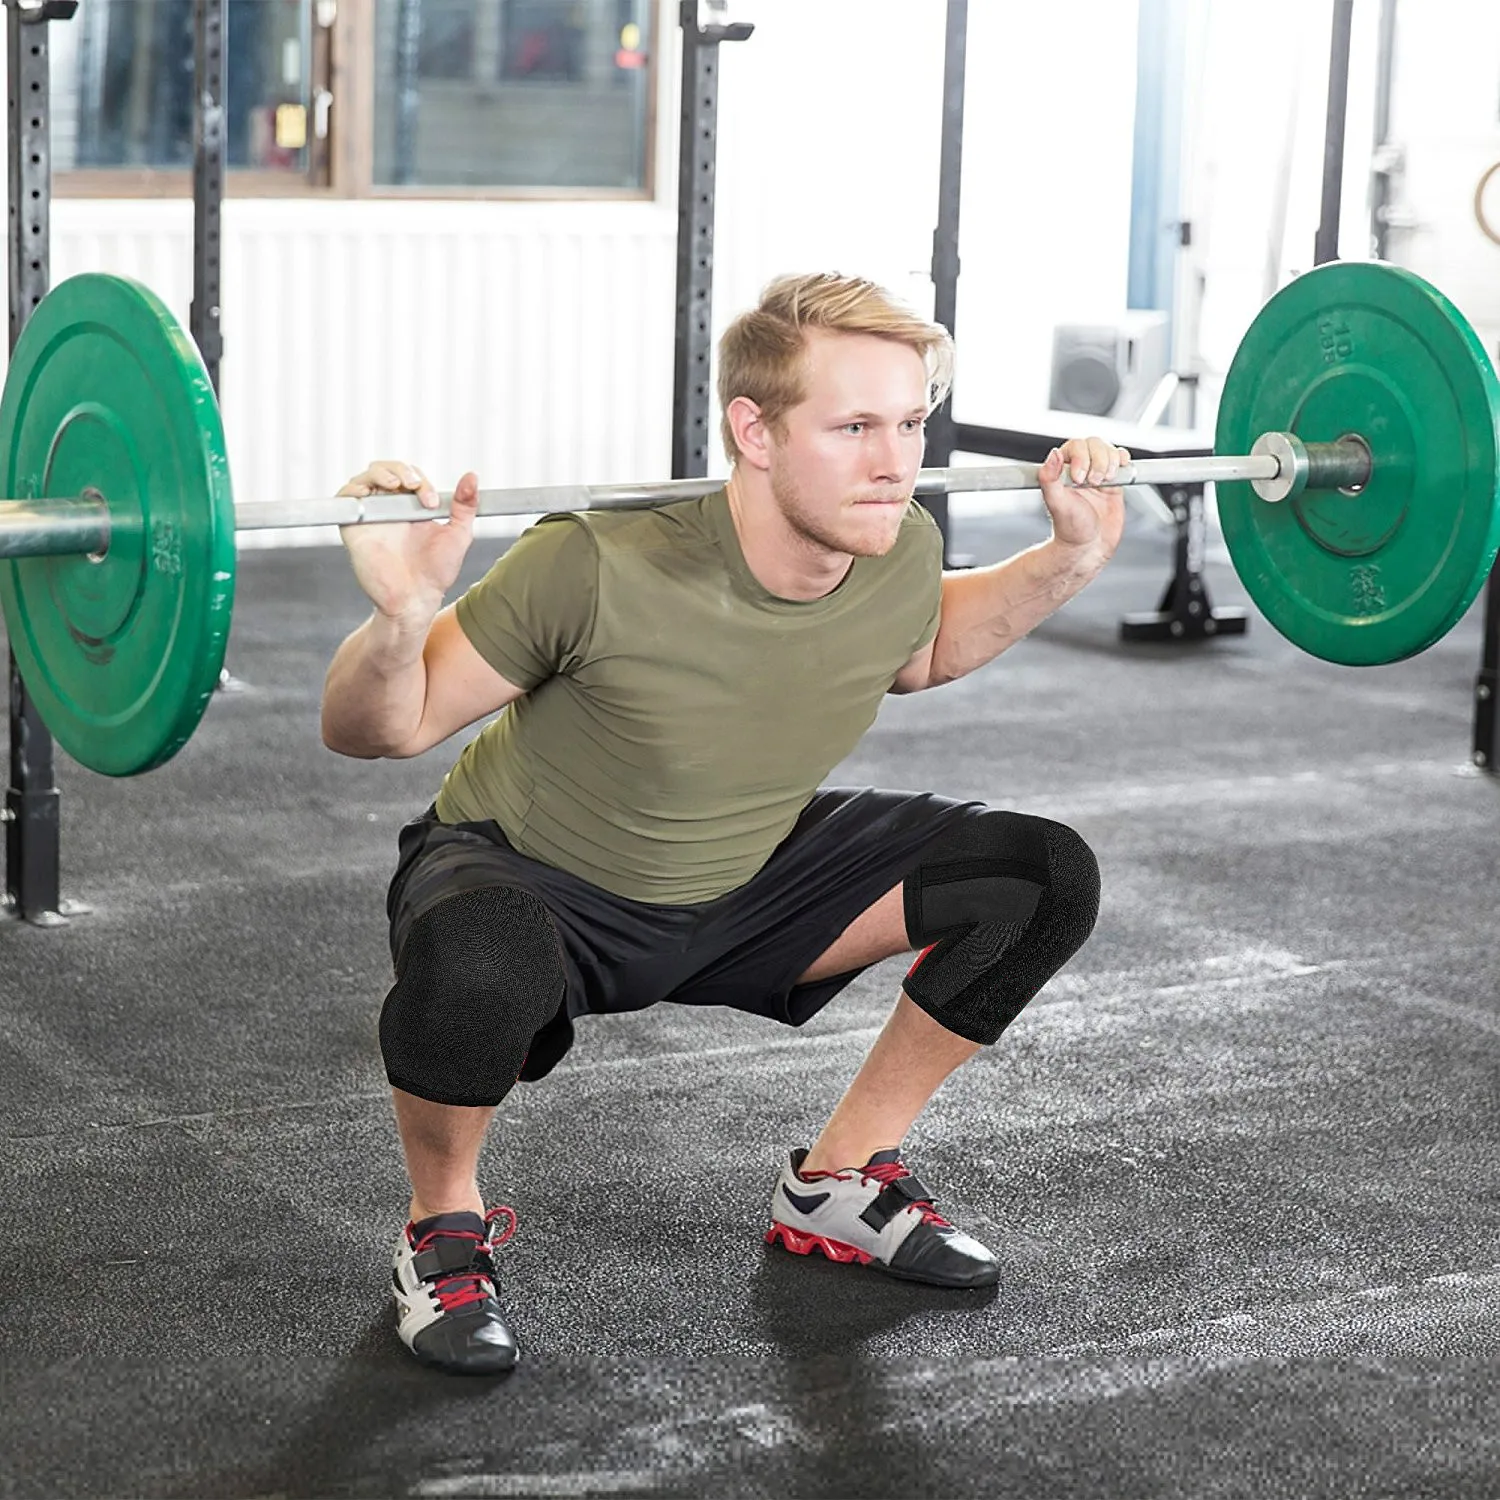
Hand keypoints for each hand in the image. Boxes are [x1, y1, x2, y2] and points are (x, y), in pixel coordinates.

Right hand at [336, 460, 479, 623]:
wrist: (415, 599)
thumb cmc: (435, 572)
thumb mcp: (458, 534)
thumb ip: (465, 506)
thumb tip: (472, 476)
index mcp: (412, 507)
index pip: (409, 476)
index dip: (420, 480)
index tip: (432, 503)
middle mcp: (389, 508)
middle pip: (385, 469)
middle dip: (400, 469)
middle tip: (414, 485)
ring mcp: (371, 516)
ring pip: (365, 478)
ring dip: (380, 473)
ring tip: (396, 485)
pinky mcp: (353, 528)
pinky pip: (344, 499)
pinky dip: (353, 489)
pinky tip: (368, 492)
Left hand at [1037, 437, 1130, 560]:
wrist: (1089, 548)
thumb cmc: (1070, 530)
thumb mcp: (1057, 504)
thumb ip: (1050, 478)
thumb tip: (1053, 454)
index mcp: (1062, 472)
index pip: (1075, 447)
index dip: (1081, 457)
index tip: (1080, 479)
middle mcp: (1079, 470)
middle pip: (1094, 444)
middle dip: (1098, 460)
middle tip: (1094, 483)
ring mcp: (1097, 474)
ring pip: (1108, 450)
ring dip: (1111, 461)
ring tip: (1105, 482)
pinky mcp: (1114, 483)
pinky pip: (1121, 461)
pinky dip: (1123, 460)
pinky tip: (1121, 469)